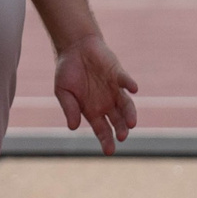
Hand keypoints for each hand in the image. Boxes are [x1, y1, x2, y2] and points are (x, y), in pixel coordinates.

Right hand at [52, 34, 139, 154]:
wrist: (74, 46)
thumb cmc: (67, 71)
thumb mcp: (63, 92)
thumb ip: (69, 109)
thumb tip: (72, 127)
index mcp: (92, 110)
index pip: (102, 130)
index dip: (106, 140)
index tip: (109, 150)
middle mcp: (106, 103)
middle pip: (117, 121)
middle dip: (120, 129)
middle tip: (122, 136)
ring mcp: (114, 89)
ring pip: (126, 105)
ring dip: (129, 114)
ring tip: (131, 123)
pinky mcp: (118, 74)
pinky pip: (125, 81)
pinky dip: (129, 84)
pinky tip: (133, 89)